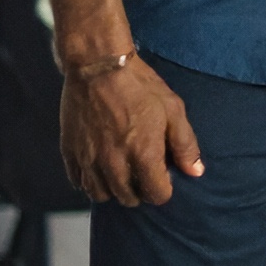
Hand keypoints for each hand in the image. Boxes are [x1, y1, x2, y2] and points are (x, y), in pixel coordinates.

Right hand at [60, 56, 204, 205]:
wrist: (99, 66)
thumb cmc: (140, 86)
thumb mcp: (173, 109)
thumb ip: (185, 144)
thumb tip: (195, 172)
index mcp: (143, 155)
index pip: (156, 195)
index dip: (164, 188)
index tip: (163, 175)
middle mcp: (114, 164)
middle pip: (128, 199)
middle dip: (140, 190)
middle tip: (143, 170)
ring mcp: (89, 161)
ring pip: (101, 195)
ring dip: (114, 188)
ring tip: (122, 170)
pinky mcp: (70, 153)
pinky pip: (79, 182)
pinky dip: (91, 180)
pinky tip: (100, 165)